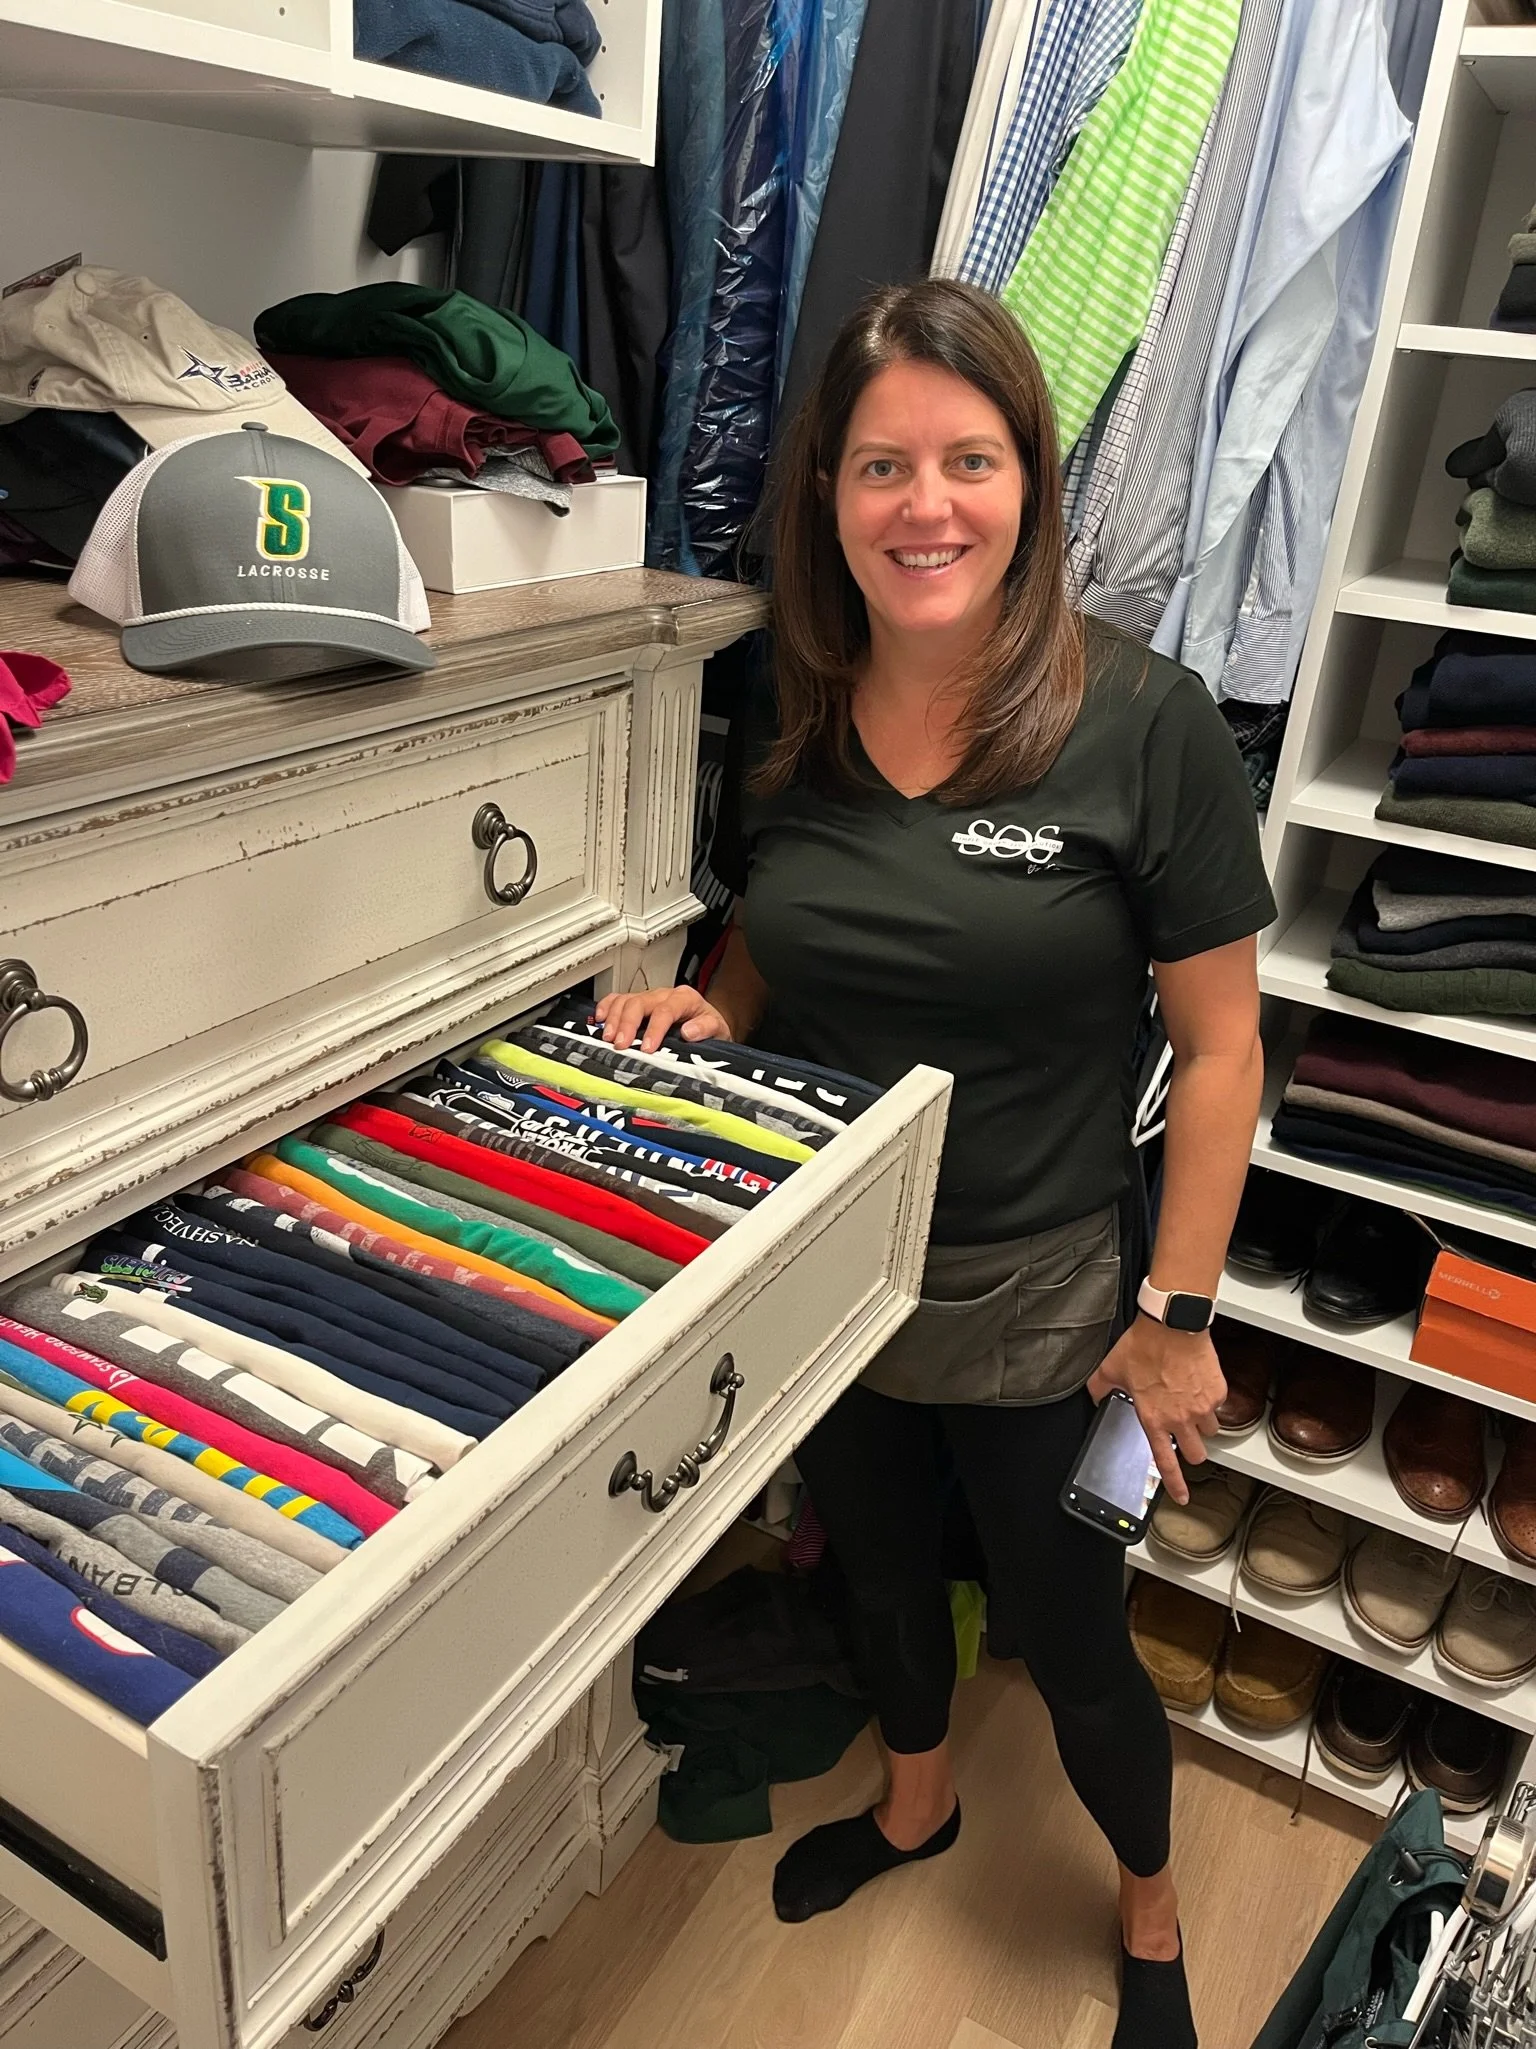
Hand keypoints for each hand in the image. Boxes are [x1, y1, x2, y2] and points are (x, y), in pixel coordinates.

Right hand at [594, 984, 735, 1053]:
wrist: (707, 1024)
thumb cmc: (709, 1028)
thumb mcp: (718, 1030)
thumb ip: (706, 1028)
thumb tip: (689, 1031)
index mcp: (685, 999)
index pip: (665, 1010)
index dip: (654, 1029)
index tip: (648, 1048)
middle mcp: (664, 995)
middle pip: (639, 1003)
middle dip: (627, 1024)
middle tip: (621, 1045)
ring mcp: (649, 998)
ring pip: (625, 1000)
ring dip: (614, 1019)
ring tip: (608, 1039)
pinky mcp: (638, 1003)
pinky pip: (617, 999)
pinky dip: (606, 1008)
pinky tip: (599, 1020)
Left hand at [1087, 1316, 1225, 1505]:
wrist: (1173, 1324)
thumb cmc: (1144, 1345)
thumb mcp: (1111, 1369)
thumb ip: (1101, 1389)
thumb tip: (1096, 1396)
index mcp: (1154, 1419)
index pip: (1166, 1462)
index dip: (1175, 1484)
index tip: (1182, 1496)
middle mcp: (1180, 1419)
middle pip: (1196, 1454)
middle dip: (1191, 1449)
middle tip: (1184, 1436)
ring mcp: (1202, 1407)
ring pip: (1209, 1431)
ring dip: (1201, 1424)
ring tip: (1189, 1404)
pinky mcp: (1217, 1392)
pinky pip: (1217, 1406)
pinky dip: (1209, 1401)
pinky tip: (1196, 1384)